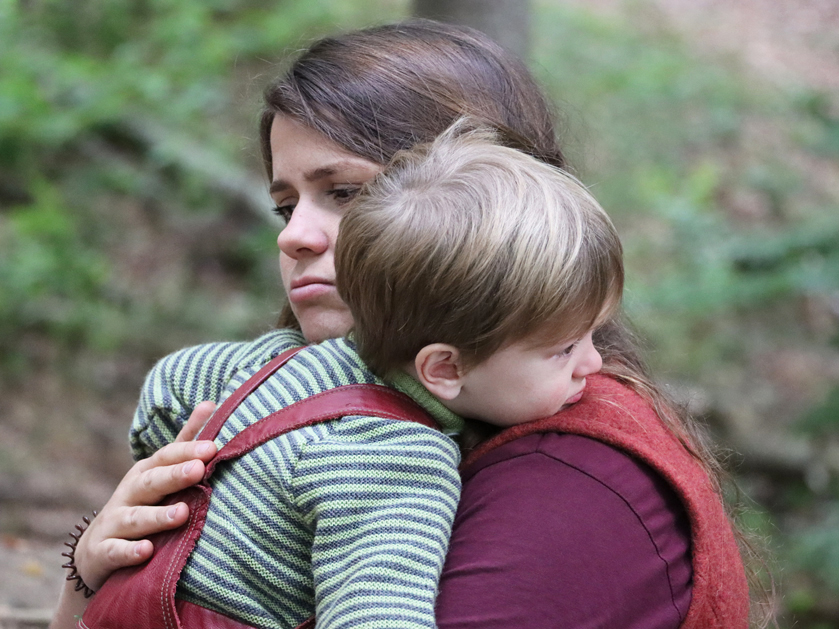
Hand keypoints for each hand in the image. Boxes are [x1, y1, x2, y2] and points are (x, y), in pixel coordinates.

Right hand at [73, 401, 217, 590]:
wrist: (97, 551)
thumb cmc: (142, 503)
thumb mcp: (160, 471)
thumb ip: (186, 441)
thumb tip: (211, 403)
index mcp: (147, 472)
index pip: (167, 457)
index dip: (187, 451)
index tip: (212, 448)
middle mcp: (129, 493)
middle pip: (151, 482)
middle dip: (174, 476)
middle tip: (198, 470)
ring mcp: (114, 522)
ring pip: (135, 517)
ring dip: (157, 516)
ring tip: (182, 513)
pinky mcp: (103, 552)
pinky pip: (116, 551)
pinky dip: (129, 552)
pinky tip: (146, 552)